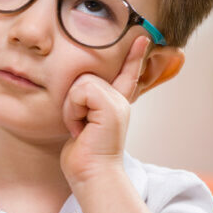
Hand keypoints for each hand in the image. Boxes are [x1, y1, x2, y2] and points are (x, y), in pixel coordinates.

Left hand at [60, 36, 149, 187]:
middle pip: (85, 76)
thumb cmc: (83, 156)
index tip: (142, 37)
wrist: (92, 175)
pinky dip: (72, 110)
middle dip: (72, 101)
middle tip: (78, 126)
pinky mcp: (110, 107)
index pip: (126, 75)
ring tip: (80, 128)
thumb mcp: (82, 125)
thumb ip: (85, 107)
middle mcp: (119, 101)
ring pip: (81, 83)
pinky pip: (80, 92)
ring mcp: (117, 103)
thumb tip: (78, 92)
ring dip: (70, 108)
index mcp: (114, 104)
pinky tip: (80, 128)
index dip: (133, 56)